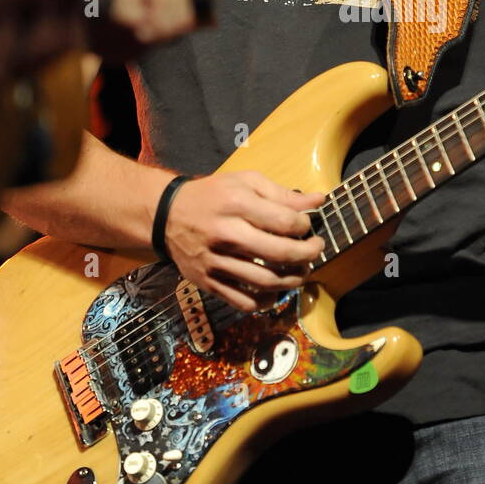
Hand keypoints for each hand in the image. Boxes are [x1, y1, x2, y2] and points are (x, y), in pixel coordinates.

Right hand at [164, 171, 327, 312]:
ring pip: (264, 282)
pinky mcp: (207, 282)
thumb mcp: (245, 182)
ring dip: (292, 281)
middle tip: (315, 250)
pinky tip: (275, 291)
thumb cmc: (213, 195)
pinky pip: (242, 302)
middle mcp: (225, 234)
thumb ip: (282, 194)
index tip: (307, 226)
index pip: (284, 222)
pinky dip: (265, 302)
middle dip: (307, 255)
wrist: (166, 215)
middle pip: (278, 254)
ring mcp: (215, 262)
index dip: (305, 227)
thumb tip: (318, 201)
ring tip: (301, 272)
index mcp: (237, 204)